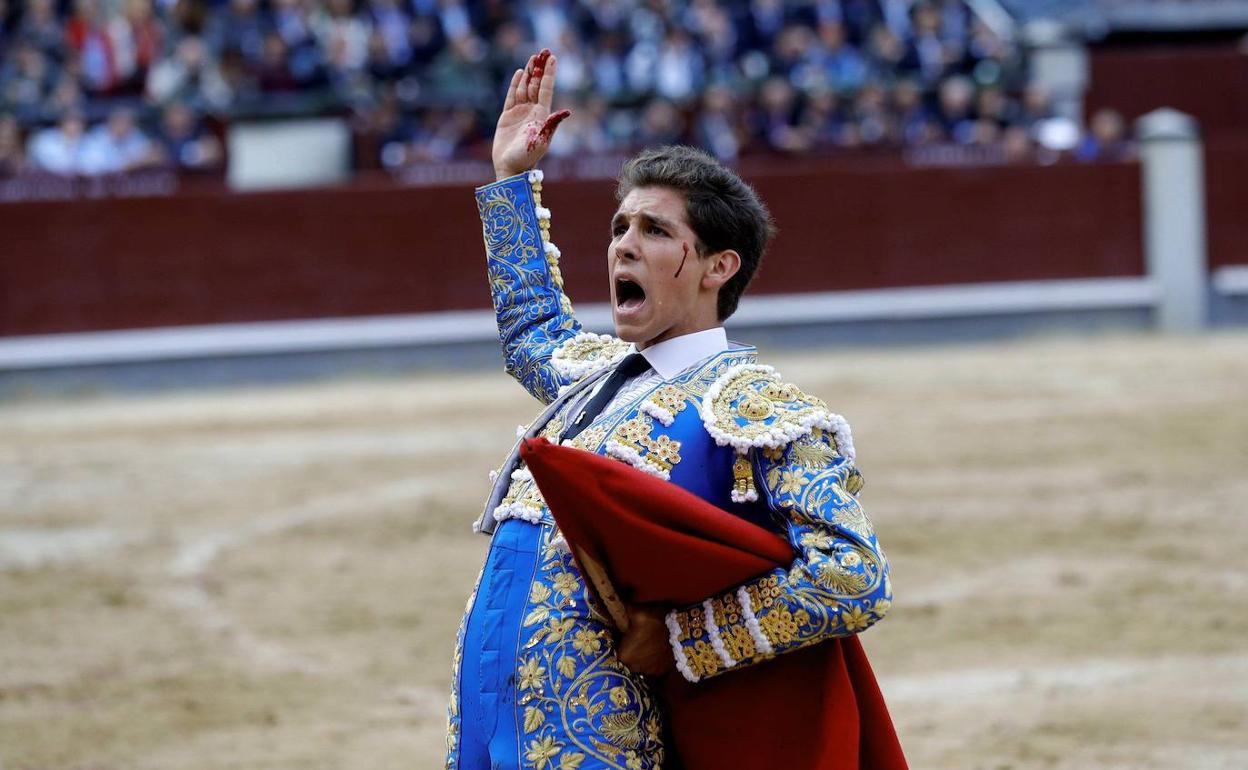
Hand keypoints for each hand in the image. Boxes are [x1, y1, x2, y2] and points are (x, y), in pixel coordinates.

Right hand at [492, 48, 570, 179]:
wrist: (511, 169)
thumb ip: (552, 125)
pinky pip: (511, 96)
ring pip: (525, 87)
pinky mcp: (507, 116)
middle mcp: (533, 111)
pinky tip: (520, 73)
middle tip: (543, 50)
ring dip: (529, 72)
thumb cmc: (528, 158)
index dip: (549, 73)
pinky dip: (515, 84)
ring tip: (533, 57)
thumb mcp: (542, 141)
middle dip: (540, 68)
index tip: (553, 57)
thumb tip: (566, 111)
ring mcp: (520, 113)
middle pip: (536, 84)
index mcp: (542, 115)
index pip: (546, 89)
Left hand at [616, 605, 675, 677]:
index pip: (614, 649)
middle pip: (625, 658)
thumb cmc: (657, 624)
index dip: (619, 641)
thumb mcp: (638, 613)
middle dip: (629, 649)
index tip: (624, 634)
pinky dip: (651, 660)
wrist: (682, 636)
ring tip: (647, 644)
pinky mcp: (658, 673)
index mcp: (623, 655)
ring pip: (637, 663)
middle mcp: (632, 668)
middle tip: (635, 638)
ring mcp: (646, 672)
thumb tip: (616, 603)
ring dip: (640, 655)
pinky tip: (655, 650)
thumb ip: (624, 610)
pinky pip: (649, 667)